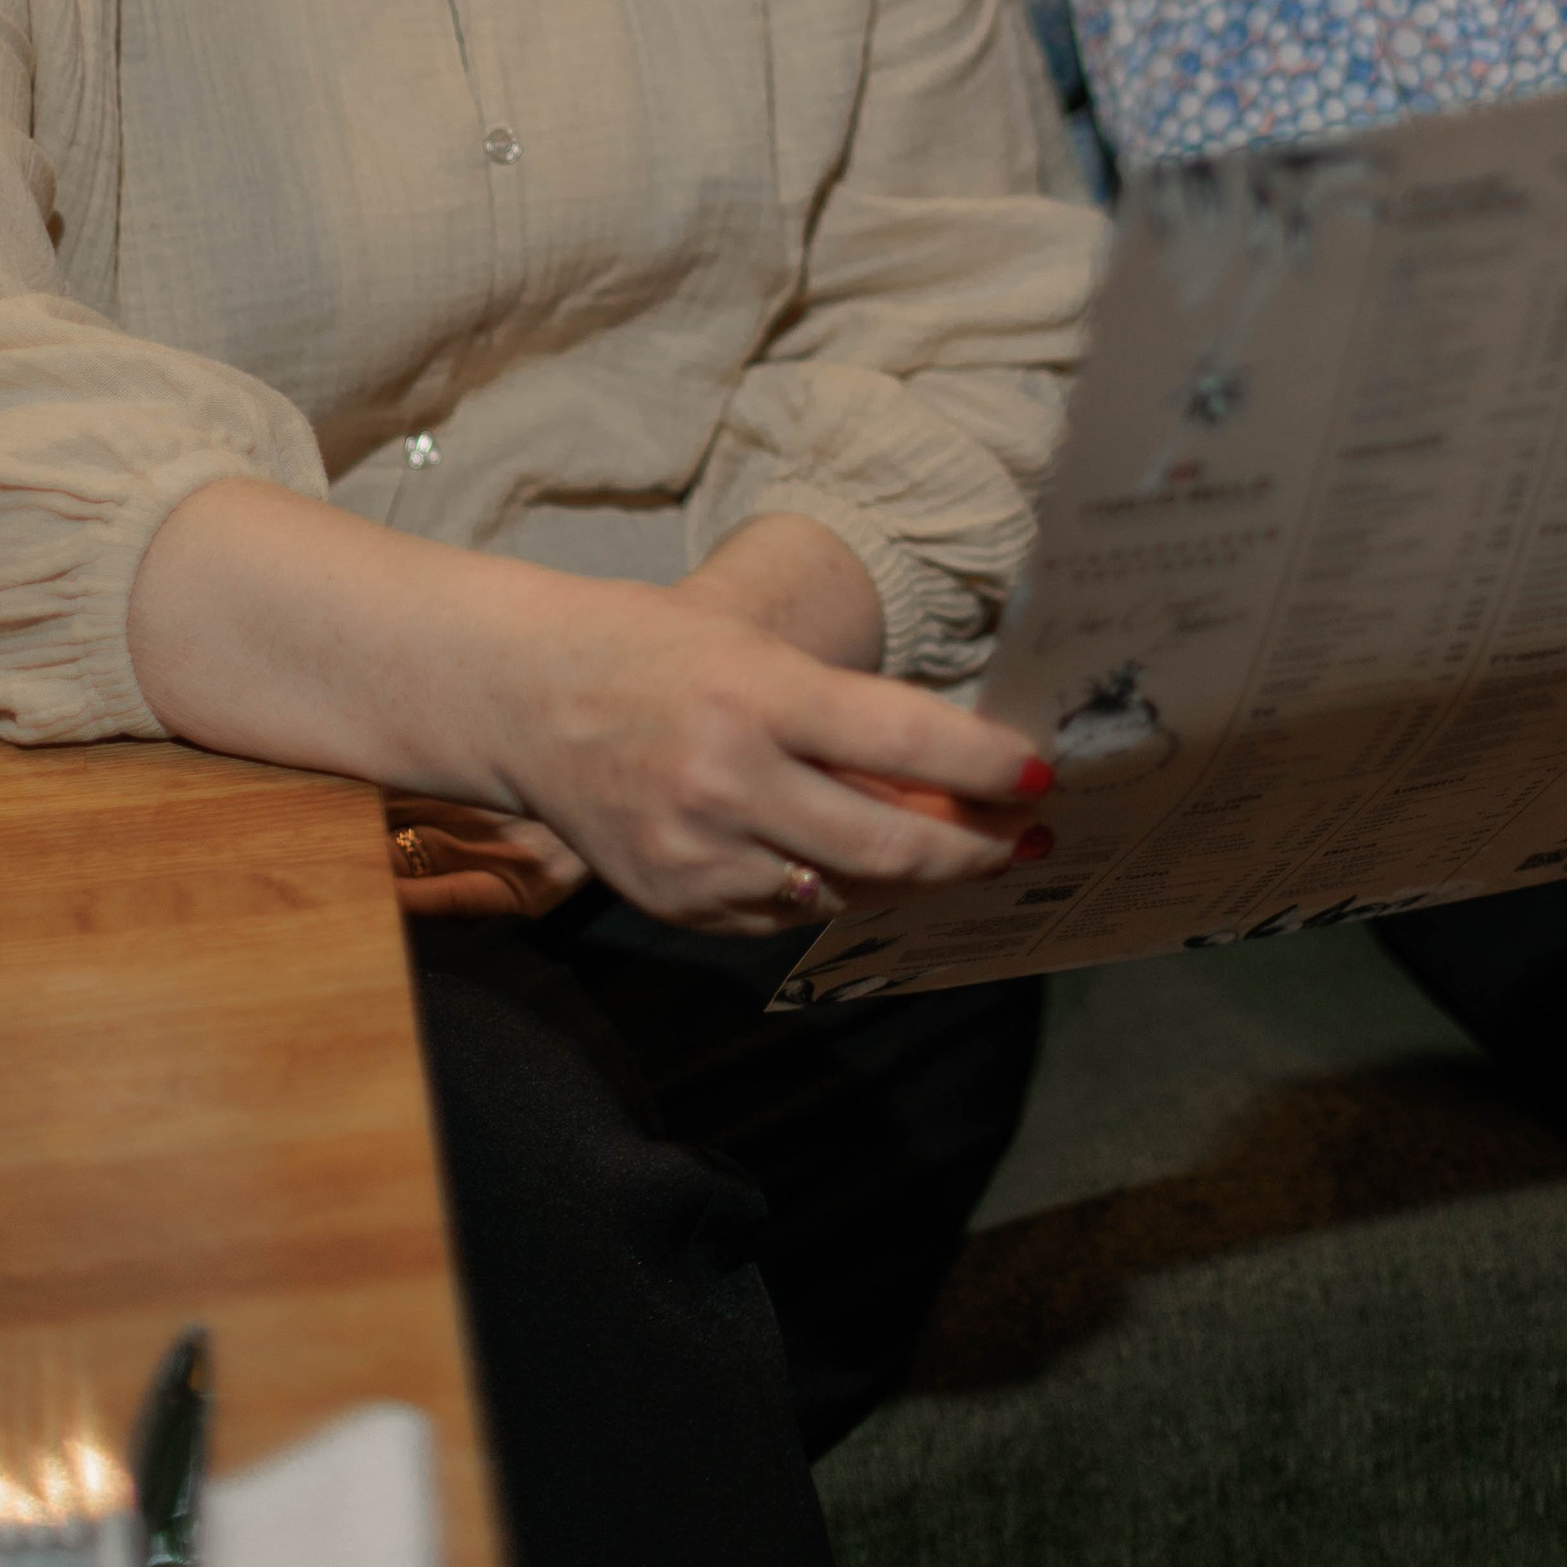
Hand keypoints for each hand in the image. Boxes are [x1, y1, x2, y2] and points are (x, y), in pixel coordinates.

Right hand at [129, 481, 1049, 942]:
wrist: (523, 696)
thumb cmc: (653, 651)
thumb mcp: (754, 653)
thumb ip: (844, 721)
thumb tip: (947, 785)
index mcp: (756, 694)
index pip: (904, 742)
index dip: (986, 769)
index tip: (1043, 780)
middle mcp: (730, 779)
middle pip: (889, 845)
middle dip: (977, 852)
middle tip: (1030, 843)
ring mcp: (700, 852)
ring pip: (846, 893)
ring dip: (914, 881)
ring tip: (962, 856)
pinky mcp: (676, 899)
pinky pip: (786, 915)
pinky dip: (832, 894)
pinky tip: (857, 869)